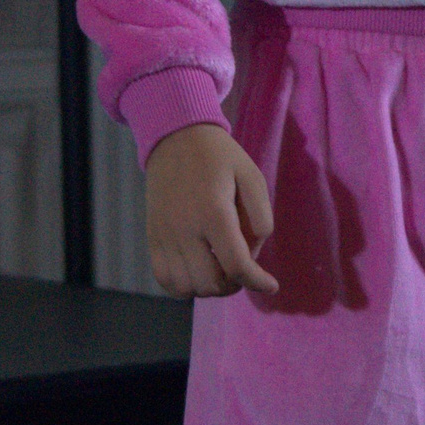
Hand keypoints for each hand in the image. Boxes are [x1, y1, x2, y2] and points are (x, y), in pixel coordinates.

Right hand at [145, 123, 277, 298]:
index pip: (236, 265)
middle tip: (243, 270)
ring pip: (186, 287)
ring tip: (220, 270)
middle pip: (210, 282)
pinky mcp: (153, 237)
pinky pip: (164, 279)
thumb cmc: (219, 157)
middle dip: (233, 285)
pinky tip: (198, 272)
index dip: (257, 282)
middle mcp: (184, 227)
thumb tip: (254, 254)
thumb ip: (261, 216)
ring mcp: (164, 234)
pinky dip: (183, 286)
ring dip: (209, 288)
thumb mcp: (252, 176)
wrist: (175, 137)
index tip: (271, 285)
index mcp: (213, 211)